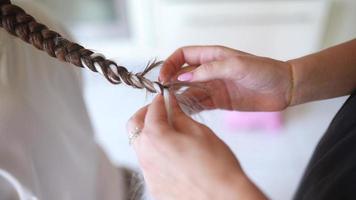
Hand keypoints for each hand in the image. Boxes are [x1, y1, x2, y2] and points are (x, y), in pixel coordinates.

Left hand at [127, 95, 266, 199]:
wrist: (224, 198)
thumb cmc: (216, 166)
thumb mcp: (199, 131)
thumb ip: (179, 116)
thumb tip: (170, 105)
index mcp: (155, 137)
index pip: (151, 110)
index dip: (159, 100)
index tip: (165, 98)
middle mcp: (146, 156)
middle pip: (134, 127)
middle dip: (145, 115)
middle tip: (160, 111)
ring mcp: (148, 174)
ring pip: (140, 147)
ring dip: (149, 135)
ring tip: (170, 134)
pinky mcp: (155, 188)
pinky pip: (149, 165)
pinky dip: (156, 154)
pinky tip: (174, 156)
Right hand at [160, 46, 292, 110]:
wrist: (284, 88)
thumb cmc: (264, 71)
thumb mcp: (236, 66)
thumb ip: (209, 70)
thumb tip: (184, 77)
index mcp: (212, 56)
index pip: (183, 55)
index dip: (170, 64)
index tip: (163, 77)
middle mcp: (209, 71)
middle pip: (182, 74)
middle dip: (170, 82)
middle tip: (162, 95)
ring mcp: (213, 86)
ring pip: (188, 90)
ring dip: (178, 97)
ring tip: (170, 106)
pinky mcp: (219, 101)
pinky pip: (199, 104)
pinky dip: (190, 107)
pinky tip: (183, 113)